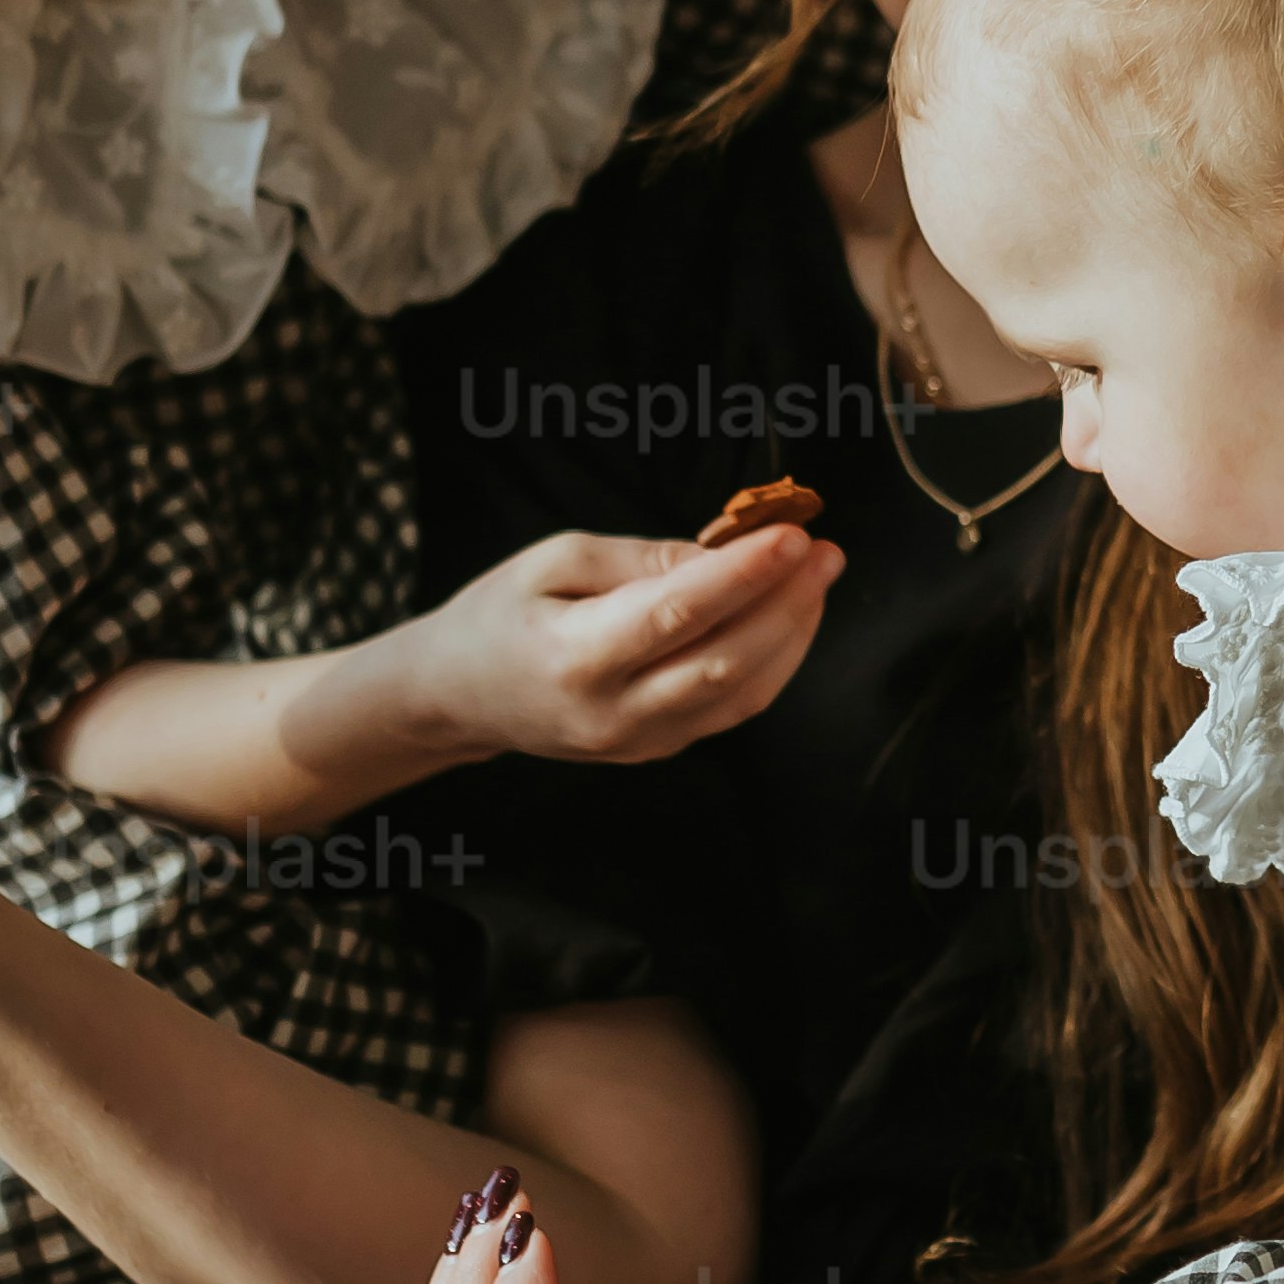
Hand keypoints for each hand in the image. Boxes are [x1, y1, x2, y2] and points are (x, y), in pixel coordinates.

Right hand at [401, 517, 838, 770]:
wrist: (459, 697)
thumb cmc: (501, 614)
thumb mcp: (554, 560)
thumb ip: (642, 560)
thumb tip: (724, 554)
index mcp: (576, 657)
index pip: (678, 615)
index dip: (743, 575)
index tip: (793, 535)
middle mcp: (613, 713)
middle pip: (725, 663)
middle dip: (787, 603)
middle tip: (824, 550)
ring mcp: (638, 742)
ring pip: (741, 694)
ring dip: (792, 633)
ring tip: (818, 576)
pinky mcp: (657, 748)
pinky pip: (730, 709)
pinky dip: (772, 662)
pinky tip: (788, 615)